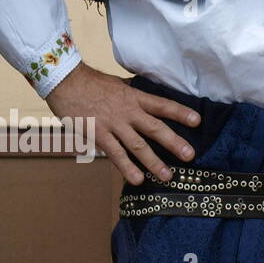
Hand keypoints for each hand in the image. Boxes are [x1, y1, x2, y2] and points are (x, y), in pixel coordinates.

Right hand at [45, 62, 200, 184]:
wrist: (66, 82)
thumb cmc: (93, 84)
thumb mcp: (121, 85)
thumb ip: (136, 94)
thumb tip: (152, 95)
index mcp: (136, 98)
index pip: (163, 105)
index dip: (181, 113)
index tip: (198, 121)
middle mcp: (128, 112)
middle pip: (156, 128)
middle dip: (174, 143)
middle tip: (190, 156)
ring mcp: (113, 125)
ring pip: (137, 146)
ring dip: (153, 162)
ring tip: (167, 175)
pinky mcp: (98, 135)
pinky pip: (115, 154)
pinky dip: (127, 167)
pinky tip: (137, 179)